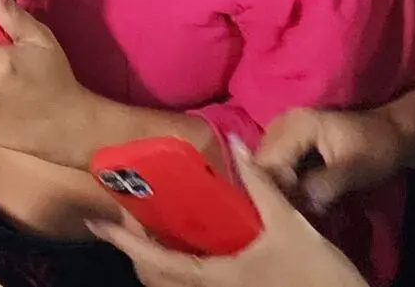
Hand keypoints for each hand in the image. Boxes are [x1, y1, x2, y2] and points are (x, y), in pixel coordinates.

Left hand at [90, 138, 367, 286]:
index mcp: (214, 278)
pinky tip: (199, 242)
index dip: (123, 241)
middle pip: (158, 276)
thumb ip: (260, 185)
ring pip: (177, 282)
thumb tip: (234, 142)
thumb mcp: (290, 226)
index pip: (153, 261)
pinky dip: (187, 262)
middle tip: (131, 216)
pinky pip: (199, 282)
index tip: (97, 221)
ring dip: (161, 257)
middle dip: (139, 249)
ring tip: (158, 226)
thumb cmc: (317, 274)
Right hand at [252, 106, 407, 215]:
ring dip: (278, 190)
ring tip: (298, 207)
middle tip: (295, 214)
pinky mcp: (287, 142)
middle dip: (275, 192)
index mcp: (296, 124)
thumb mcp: (355, 168)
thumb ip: (327, 184)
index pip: (268, 163)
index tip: (294, 214)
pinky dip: (284, 184)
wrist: (393, 135)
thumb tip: (304, 204)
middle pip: (261, 165)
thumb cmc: (377, 148)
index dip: (277, 191)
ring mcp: (282, 131)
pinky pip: (274, 166)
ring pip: (265, 168)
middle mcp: (281, 123)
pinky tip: (298, 199)